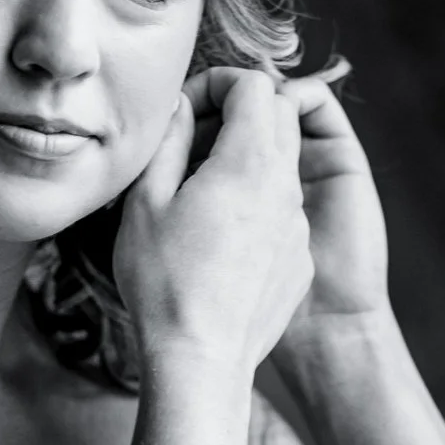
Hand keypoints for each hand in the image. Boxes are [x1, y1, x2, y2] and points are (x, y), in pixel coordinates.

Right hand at [114, 70, 313, 374]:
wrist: (201, 360)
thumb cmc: (165, 283)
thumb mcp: (146, 202)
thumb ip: (169, 141)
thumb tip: (180, 108)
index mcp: (250, 163)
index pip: (257, 85)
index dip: (219, 83)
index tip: (188, 109)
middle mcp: (286, 188)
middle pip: (281, 116)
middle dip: (239, 113)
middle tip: (194, 141)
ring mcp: (298, 226)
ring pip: (283, 167)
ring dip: (247, 161)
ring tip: (199, 193)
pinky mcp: (299, 260)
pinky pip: (282, 212)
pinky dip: (256, 205)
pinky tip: (218, 240)